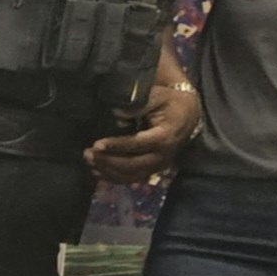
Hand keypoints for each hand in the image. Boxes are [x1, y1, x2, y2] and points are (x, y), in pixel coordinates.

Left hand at [84, 82, 201, 183]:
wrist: (188, 115)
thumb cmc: (170, 102)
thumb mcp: (158, 96)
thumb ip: (139, 104)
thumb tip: (117, 115)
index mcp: (165, 137)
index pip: (138, 144)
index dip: (117, 145)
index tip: (97, 144)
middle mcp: (163, 156)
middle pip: (133, 165)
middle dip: (108, 161)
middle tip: (88, 154)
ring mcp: (159, 165)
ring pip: (131, 175)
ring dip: (109, 171)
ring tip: (89, 161)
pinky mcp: (154, 170)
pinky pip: (133, 179)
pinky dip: (115, 178)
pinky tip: (98, 172)